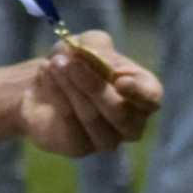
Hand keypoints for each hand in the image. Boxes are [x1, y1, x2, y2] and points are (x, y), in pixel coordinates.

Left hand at [19, 30, 160, 156]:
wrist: (40, 86)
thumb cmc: (75, 64)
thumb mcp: (86, 44)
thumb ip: (95, 45)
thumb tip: (91, 54)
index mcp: (143, 95)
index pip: (151, 99)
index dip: (139, 92)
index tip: (121, 80)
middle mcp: (131, 122)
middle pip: (119, 112)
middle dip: (92, 84)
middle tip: (68, 62)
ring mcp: (107, 139)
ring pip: (92, 116)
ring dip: (70, 87)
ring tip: (53, 64)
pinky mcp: (80, 147)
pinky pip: (69, 124)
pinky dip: (56, 95)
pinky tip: (45, 74)